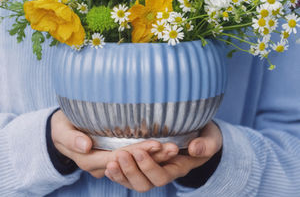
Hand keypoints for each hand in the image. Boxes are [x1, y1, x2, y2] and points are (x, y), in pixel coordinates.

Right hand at [51, 110, 179, 177]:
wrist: (60, 131)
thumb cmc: (61, 127)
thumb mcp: (61, 130)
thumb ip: (72, 138)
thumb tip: (85, 145)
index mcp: (89, 160)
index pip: (117, 158)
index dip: (136, 153)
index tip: (155, 144)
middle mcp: (101, 165)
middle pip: (130, 163)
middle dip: (152, 157)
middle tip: (172, 147)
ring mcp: (108, 162)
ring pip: (134, 164)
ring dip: (153, 158)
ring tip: (173, 149)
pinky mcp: (113, 156)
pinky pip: (132, 160)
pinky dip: (147, 156)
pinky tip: (162, 149)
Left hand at [104, 121, 221, 191]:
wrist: (201, 137)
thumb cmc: (206, 137)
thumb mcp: (211, 138)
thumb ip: (206, 145)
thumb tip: (195, 149)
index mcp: (178, 168)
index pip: (162, 176)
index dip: (149, 166)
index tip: (139, 150)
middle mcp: (164, 173)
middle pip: (146, 184)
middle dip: (132, 171)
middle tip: (122, 154)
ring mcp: (153, 171)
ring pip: (135, 183)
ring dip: (122, 174)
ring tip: (111, 163)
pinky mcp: (144, 166)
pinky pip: (130, 177)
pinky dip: (118, 174)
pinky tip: (109, 166)